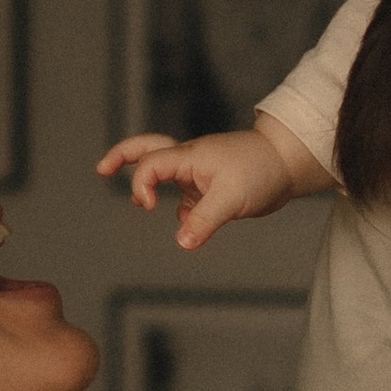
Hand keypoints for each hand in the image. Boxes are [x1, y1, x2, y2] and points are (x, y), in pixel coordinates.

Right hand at [98, 119, 325, 248]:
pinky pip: (187, 197)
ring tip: (143, 203)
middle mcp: (189, 160)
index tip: (147, 207)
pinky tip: (189, 226)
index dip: (140, 186)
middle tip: (102, 169)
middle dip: (122, 156)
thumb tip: (182, 242)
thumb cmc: (261, 170)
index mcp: (188, 156)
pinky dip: (182, 211)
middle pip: (147, 149)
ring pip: (166, 173)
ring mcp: (200, 173)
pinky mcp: (212, 187)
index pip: (149, 166)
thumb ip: (203, 220)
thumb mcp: (230, 199)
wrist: (289, 165)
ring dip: (151, 184)